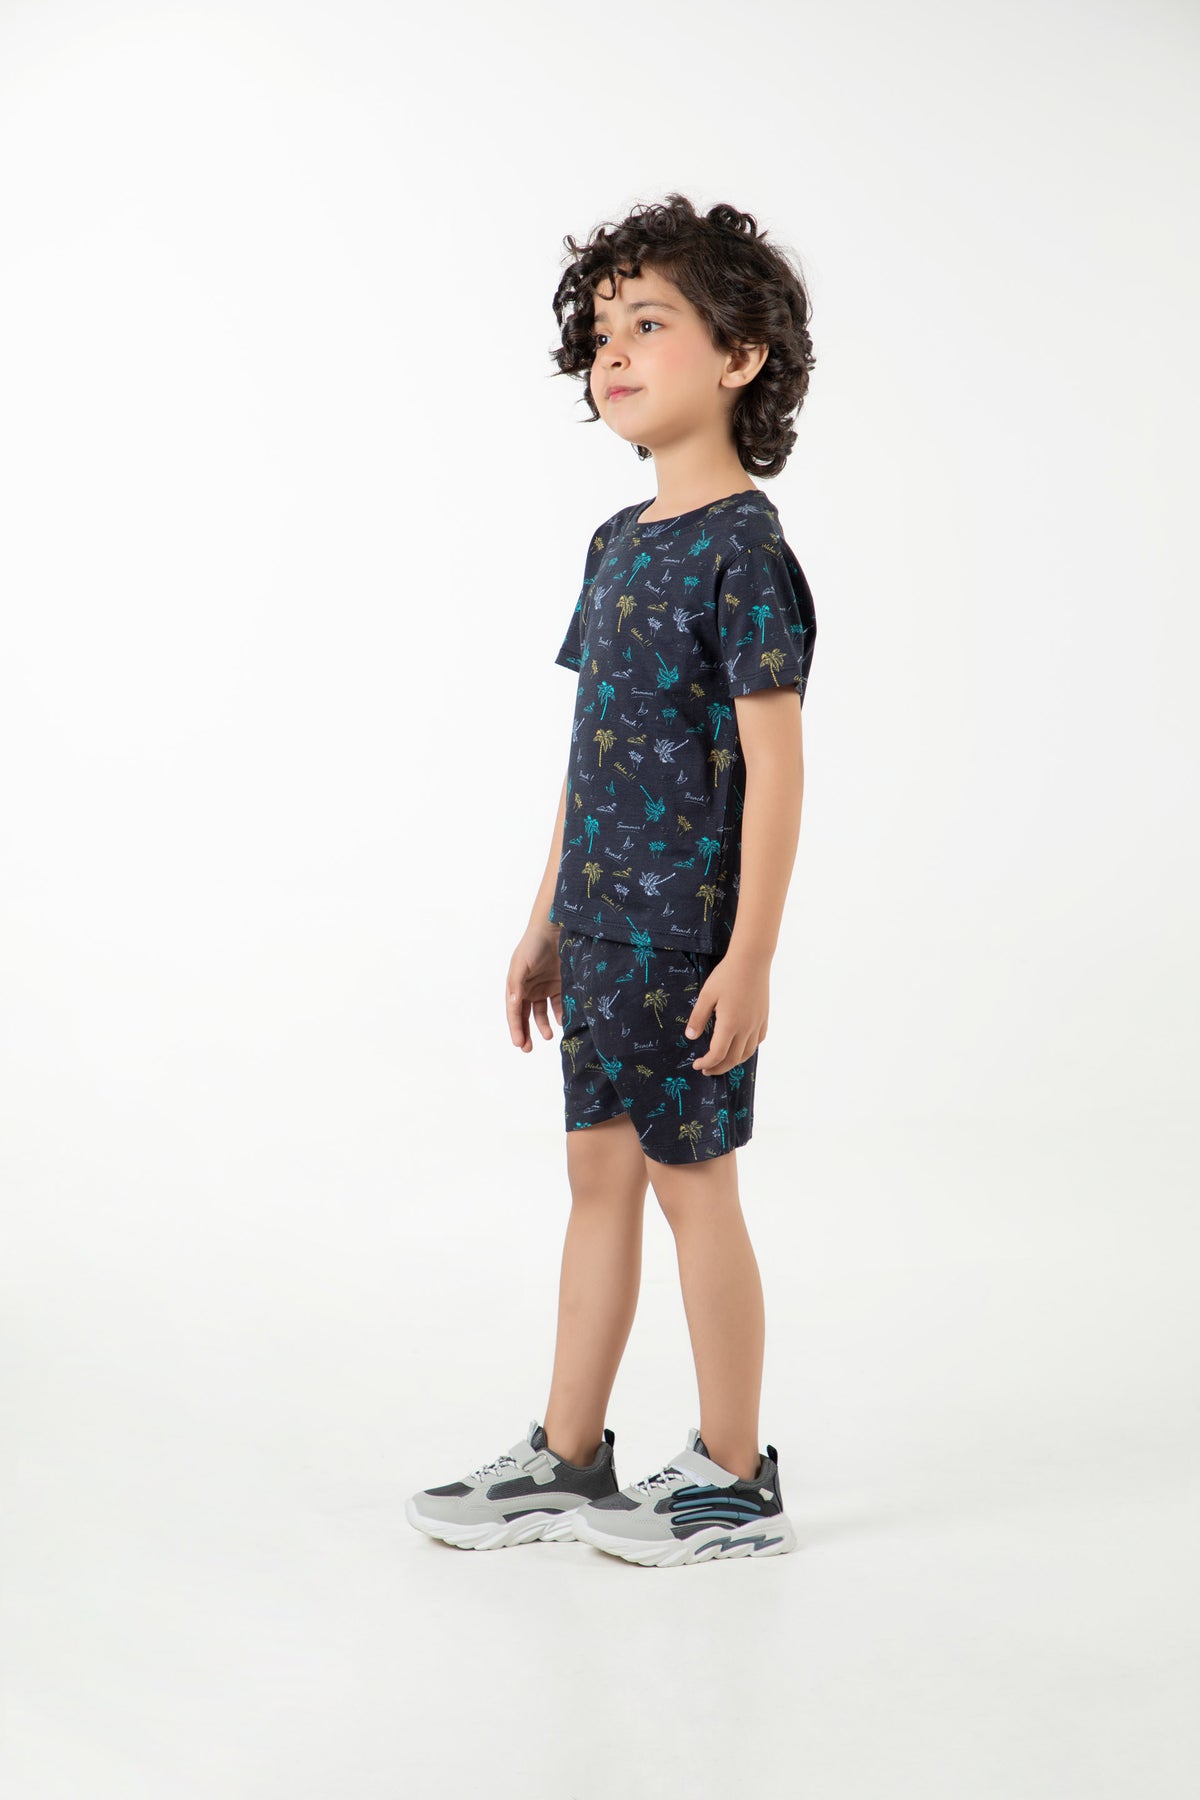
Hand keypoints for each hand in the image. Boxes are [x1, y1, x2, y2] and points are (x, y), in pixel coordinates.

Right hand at [506, 923, 564, 1052]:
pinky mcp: (560, 985)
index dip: (516, 1028)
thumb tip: (512, 1003)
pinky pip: (559, 1004)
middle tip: (528, 1048)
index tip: (519, 1043)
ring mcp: (545, 987)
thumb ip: (516, 984)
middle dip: (527, 1032)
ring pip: (543, 1013)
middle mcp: (529, 989)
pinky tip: (562, 1021)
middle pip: (526, 1016)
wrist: (555, 929)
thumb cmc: (533, 944)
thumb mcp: (521, 964)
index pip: (514, 1012)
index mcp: (516, 986)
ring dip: (544, 1026)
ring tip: (548, 1035)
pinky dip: (560, 1014)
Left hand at [684, 948, 769, 1075]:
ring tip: (722, 1062)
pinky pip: (758, 1040)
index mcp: (730, 1024)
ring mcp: (757, 1023)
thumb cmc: (726, 975)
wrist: (752, 960)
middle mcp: (746, 1028)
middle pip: (733, 1059)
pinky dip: (748, 1049)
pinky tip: (740, 1046)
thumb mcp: (706, 995)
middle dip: (718, 1068)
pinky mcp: (764, 1017)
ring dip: (734, 1062)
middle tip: (706, 1069)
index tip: (696, 1065)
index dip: (707, 1063)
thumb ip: (698, 1018)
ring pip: (748, 1052)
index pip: (718, 1054)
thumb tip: (690, 1037)